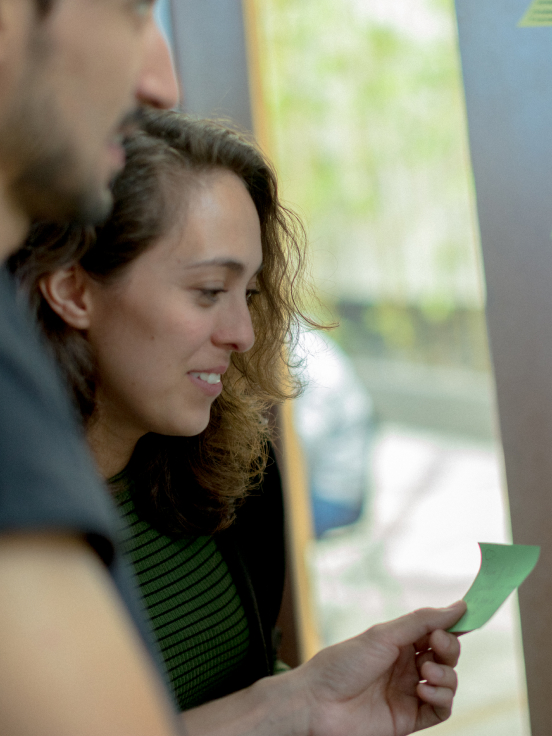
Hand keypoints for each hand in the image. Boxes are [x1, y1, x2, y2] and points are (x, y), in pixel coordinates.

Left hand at [299, 601, 465, 735]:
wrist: (319, 703)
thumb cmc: (344, 663)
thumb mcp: (384, 634)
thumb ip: (423, 621)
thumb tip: (460, 606)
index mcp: (398, 641)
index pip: (436, 631)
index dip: (453, 625)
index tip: (469, 617)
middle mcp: (406, 665)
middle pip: (446, 655)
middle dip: (449, 648)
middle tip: (437, 644)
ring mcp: (408, 692)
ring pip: (448, 682)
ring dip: (445, 675)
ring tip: (424, 673)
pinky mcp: (410, 718)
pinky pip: (442, 709)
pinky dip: (441, 698)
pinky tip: (425, 691)